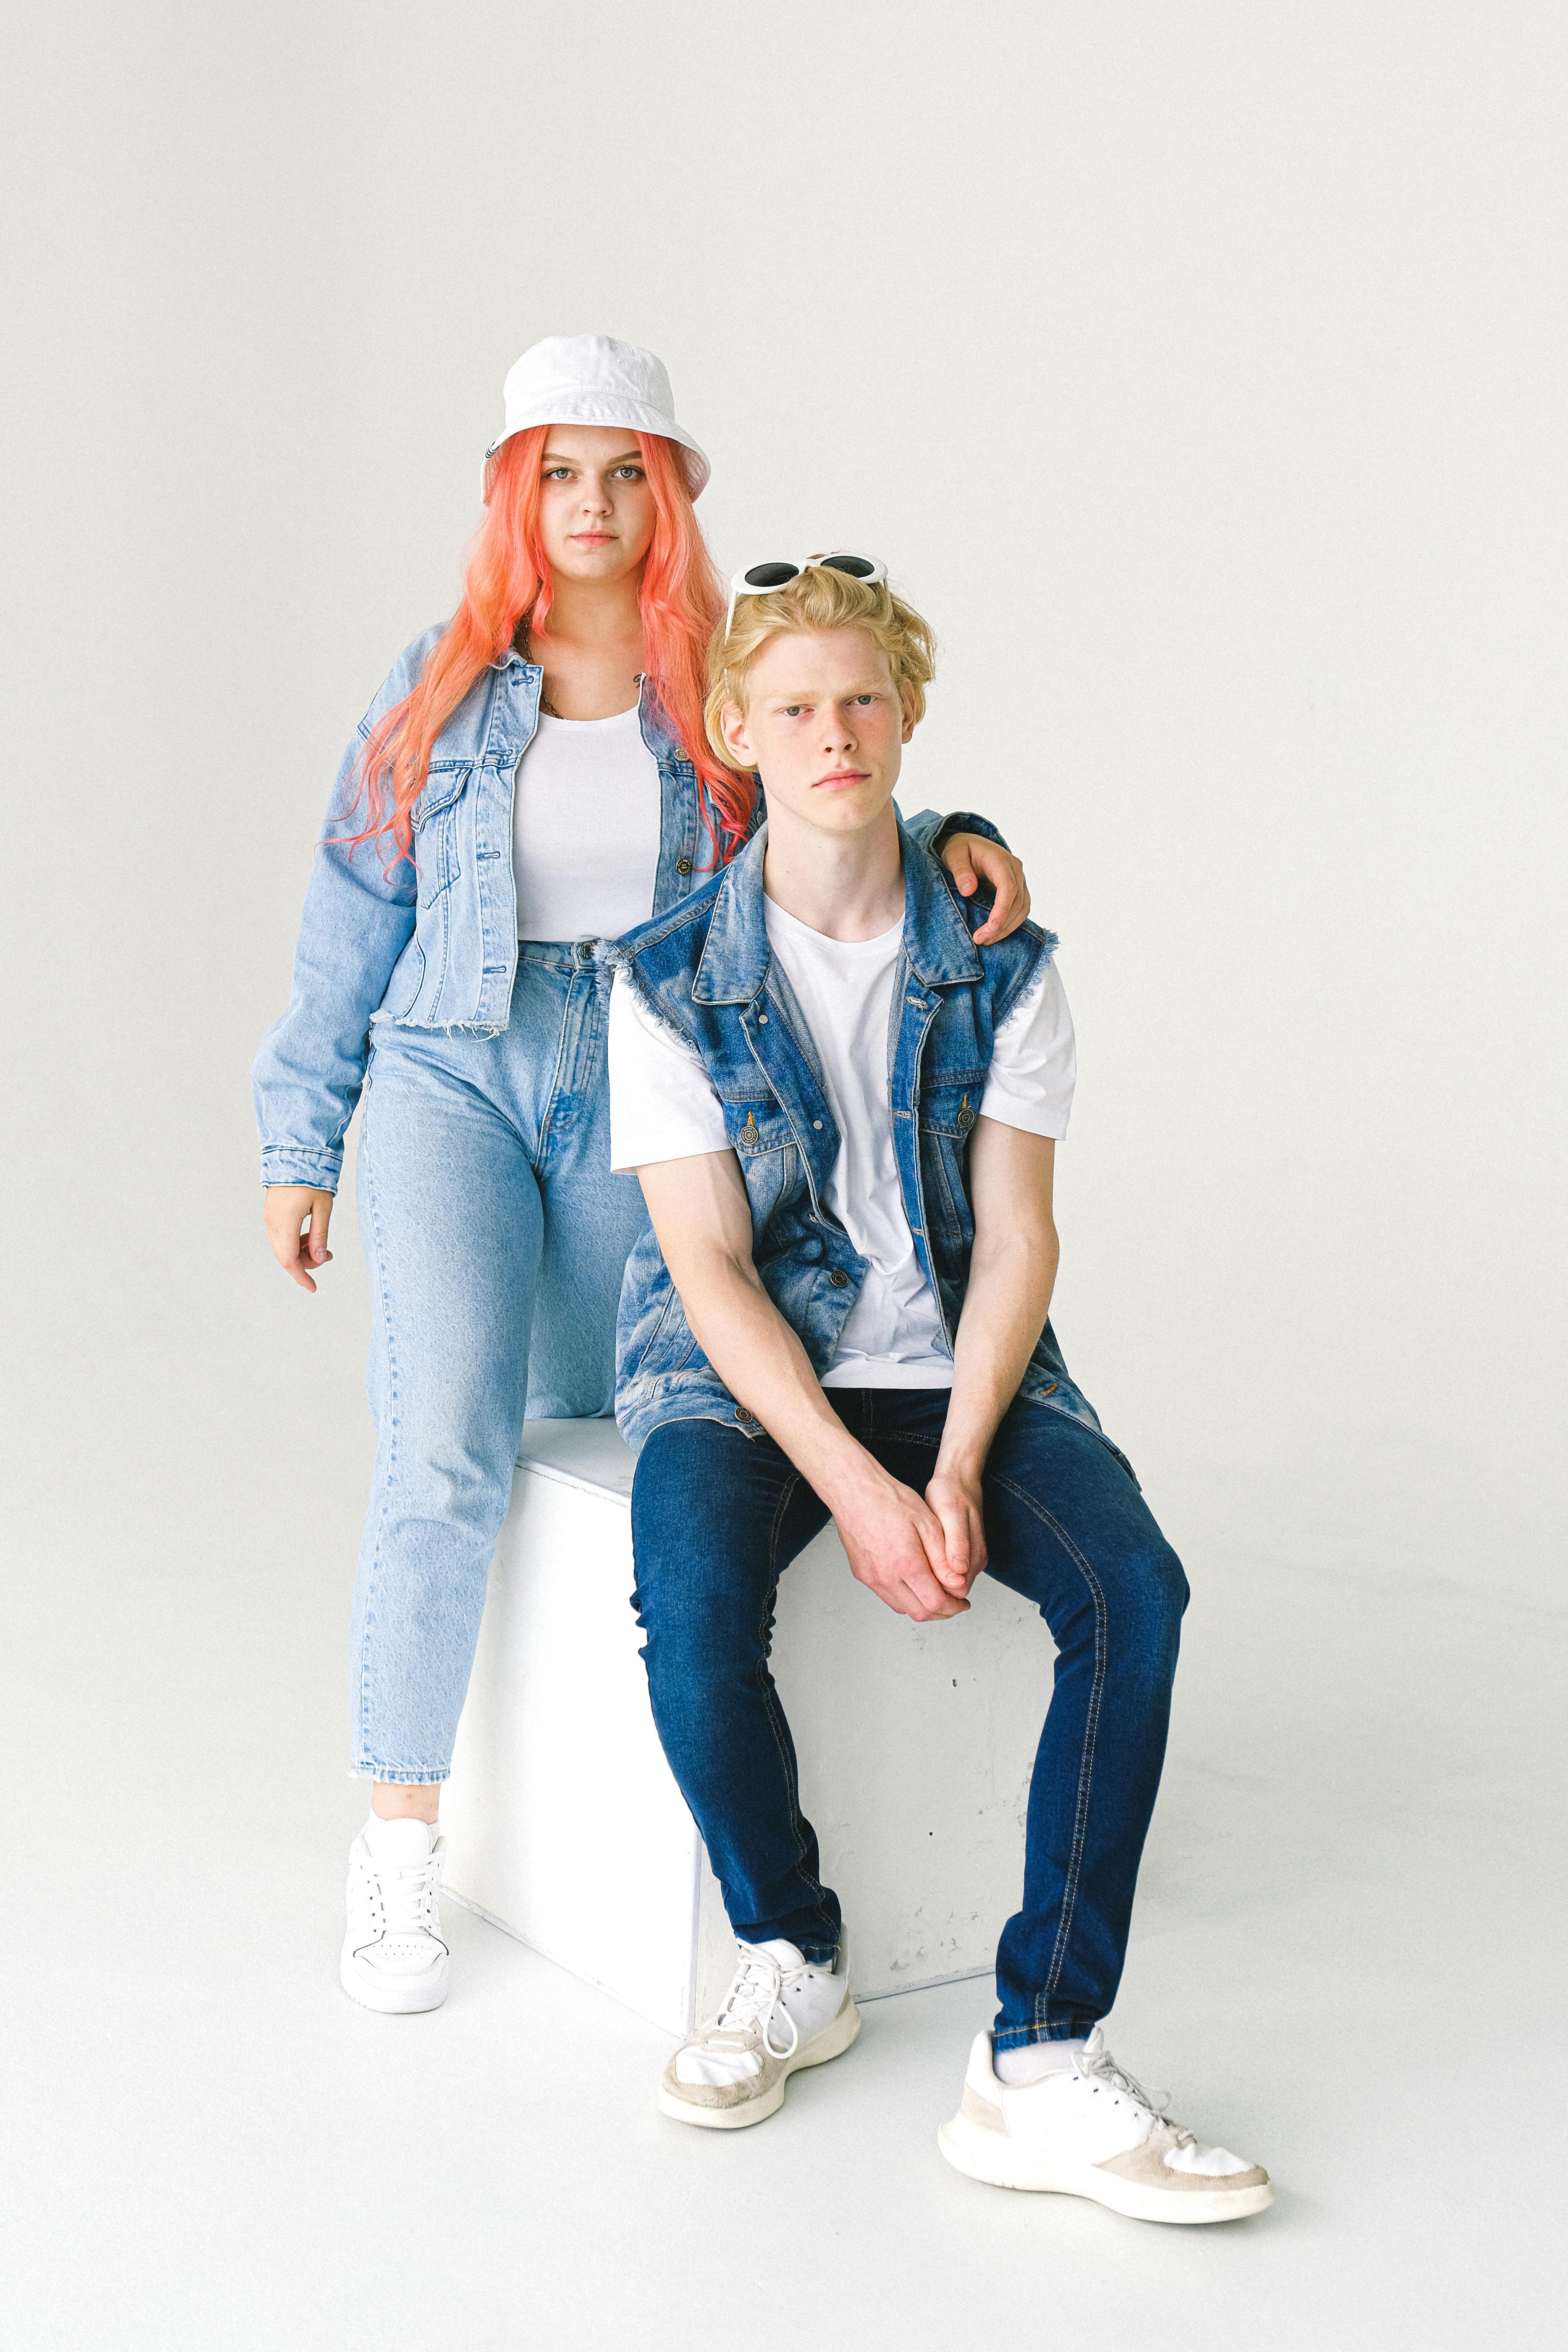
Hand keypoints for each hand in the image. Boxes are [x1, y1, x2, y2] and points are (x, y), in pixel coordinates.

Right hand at [263, 1185, 335, 1292]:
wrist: (294, 1152)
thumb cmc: (312, 1177)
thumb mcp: (323, 1207)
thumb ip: (320, 1235)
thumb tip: (320, 1259)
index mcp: (284, 1223)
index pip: (289, 1260)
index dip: (302, 1276)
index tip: (313, 1288)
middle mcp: (272, 1222)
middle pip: (285, 1255)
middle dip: (306, 1262)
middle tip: (328, 1256)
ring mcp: (270, 1216)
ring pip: (282, 1246)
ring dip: (301, 1251)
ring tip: (322, 1246)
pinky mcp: (272, 1211)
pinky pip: (281, 1234)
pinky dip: (295, 1241)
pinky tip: (309, 1236)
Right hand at [830, 1459, 971, 1621]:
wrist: (854, 1490)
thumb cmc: (890, 1500)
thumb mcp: (928, 1523)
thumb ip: (943, 1558)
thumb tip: (956, 1584)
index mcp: (906, 1564)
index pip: (935, 1603)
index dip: (954, 1606)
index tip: (963, 1601)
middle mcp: (886, 1577)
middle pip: (919, 1612)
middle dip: (941, 1612)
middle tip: (954, 1602)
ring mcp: (871, 1577)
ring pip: (902, 1607)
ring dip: (922, 1606)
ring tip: (935, 1592)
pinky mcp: (861, 1573)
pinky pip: (887, 1596)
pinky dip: (904, 1597)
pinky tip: (913, 1583)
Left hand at [924, 1467, 988, 1598]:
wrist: (958, 1481)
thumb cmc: (952, 1495)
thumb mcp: (951, 1516)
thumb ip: (957, 1544)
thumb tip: (959, 1571)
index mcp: (974, 1557)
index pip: (956, 1591)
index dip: (936, 1591)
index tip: (914, 1579)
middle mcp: (974, 1563)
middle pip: (952, 1592)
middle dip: (932, 1588)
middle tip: (908, 1574)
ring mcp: (969, 1560)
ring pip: (949, 1584)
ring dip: (932, 1579)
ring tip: (912, 1566)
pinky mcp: (962, 1555)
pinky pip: (947, 1573)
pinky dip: (933, 1570)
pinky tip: (920, 1559)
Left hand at [940, 833, 1031, 944]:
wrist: (968, 844)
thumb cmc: (960, 849)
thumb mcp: (954, 854)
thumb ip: (960, 870)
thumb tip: (968, 890)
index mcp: (1001, 860)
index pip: (1008, 888)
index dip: (1002, 910)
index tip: (990, 928)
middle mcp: (1015, 870)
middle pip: (1018, 902)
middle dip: (1001, 925)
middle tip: (979, 939)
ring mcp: (1018, 880)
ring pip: (1022, 909)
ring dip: (1007, 928)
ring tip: (985, 940)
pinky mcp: (1017, 890)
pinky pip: (1019, 910)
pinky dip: (1009, 924)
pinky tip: (993, 933)